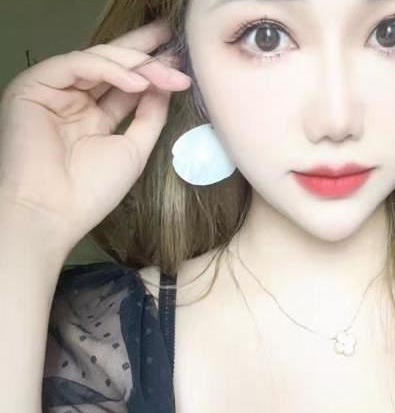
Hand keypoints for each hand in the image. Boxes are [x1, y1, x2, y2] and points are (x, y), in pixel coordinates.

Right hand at [0, 17, 190, 251]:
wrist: (53, 212)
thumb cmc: (91, 190)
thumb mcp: (133, 150)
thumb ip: (149, 116)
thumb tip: (166, 86)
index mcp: (92, 117)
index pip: (124, 85)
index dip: (151, 71)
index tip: (180, 63)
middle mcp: (73, 100)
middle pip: (111, 65)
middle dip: (144, 52)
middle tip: (174, 40)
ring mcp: (54, 91)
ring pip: (97, 60)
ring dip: (136, 63)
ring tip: (168, 69)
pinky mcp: (34, 85)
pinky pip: (77, 65)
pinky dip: (110, 70)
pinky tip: (139, 82)